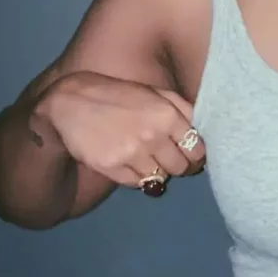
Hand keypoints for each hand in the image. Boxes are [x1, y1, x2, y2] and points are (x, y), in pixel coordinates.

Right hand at [32, 71, 205, 188]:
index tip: (191, 156)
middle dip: (179, 166)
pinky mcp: (111, 167)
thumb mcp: (157, 92)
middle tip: (170, 159)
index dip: (197, 157)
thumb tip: (204, 134)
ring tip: (148, 157)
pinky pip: (137, 184)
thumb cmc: (121, 95)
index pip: (197, 151)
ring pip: (160, 179)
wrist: (73, 100)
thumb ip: (184, 110)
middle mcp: (152, 136)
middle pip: (181, 169)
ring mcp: (131, 153)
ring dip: (158, 172)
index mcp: (168, 115)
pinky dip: (138, 177)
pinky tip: (131, 162)